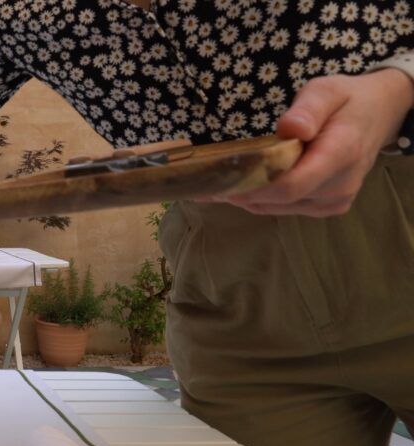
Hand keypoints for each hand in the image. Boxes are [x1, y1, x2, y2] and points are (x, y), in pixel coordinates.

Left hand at [218, 69, 413, 216]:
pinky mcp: (329, 207)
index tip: (221, 180)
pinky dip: (264, 200)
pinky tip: (249, 184)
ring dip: (251, 196)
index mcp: (340, 154)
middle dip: (244, 191)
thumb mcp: (327, 90)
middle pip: (280, 199)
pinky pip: (286, 209)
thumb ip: (308, 109)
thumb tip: (290, 128)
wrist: (378, 115)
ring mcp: (336, 200)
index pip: (290, 185)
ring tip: (226, 179)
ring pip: (278, 208)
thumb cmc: (347, 101)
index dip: (253, 187)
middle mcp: (340, 185)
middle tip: (212, 178)